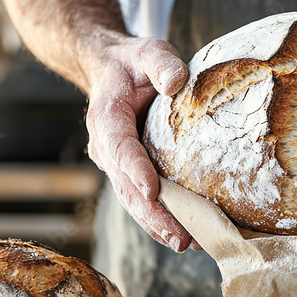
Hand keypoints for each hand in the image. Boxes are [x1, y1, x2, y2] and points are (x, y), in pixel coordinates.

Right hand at [84, 33, 198, 251]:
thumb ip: (161, 63)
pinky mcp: (133, 174)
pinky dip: (163, 221)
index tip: (151, 190)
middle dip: (152, 215)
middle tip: (179, 237)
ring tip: (189, 244)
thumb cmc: (135, 63)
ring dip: (160, 226)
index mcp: (107, 118)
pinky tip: (190, 237)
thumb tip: (176, 82)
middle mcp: (108, 148)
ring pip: (134, 202)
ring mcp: (119, 166)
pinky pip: (145, 202)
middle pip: (126, 187)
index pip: (120, 147)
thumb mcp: (148, 51)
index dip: (134, 169)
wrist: (114, 73)